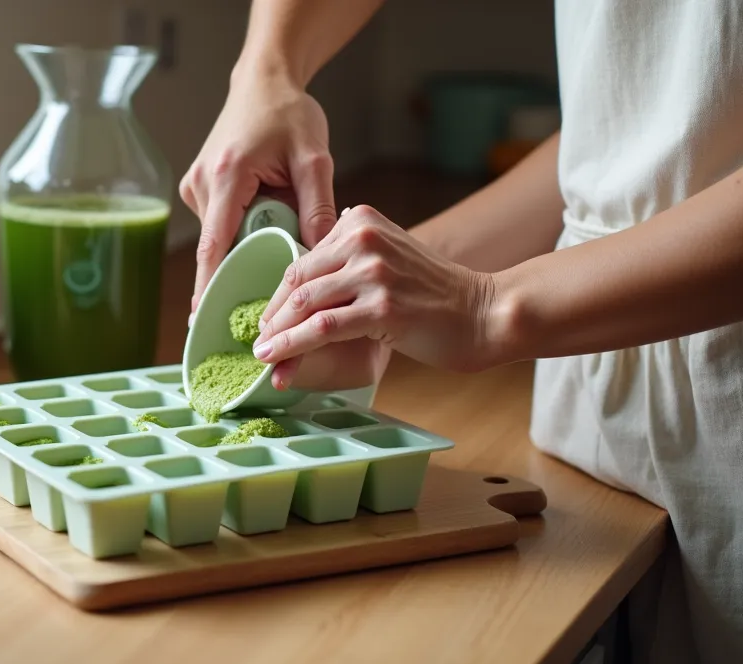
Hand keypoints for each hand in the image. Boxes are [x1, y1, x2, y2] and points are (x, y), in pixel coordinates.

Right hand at [180, 75, 338, 317]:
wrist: (263, 82)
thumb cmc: (289, 114)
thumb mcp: (314, 159)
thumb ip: (318, 207)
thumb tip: (320, 255)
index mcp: (228, 177)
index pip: (214, 246)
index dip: (209, 286)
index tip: (202, 320)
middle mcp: (202, 183)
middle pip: (221, 245)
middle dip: (249, 256)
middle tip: (281, 251)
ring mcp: (196, 186)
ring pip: (223, 233)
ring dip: (251, 234)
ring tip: (279, 205)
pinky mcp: (198, 187)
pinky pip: (221, 221)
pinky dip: (244, 222)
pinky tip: (265, 201)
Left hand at [252, 205, 496, 390]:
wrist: (485, 312)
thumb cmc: (435, 294)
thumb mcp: (389, 256)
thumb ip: (350, 256)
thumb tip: (301, 278)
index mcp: (360, 221)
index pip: (303, 260)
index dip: (279, 295)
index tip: (267, 319)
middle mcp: (364, 239)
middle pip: (297, 282)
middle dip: (272, 316)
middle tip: (258, 341)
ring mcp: (373, 272)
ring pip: (304, 306)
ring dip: (277, 336)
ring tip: (262, 356)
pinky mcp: (381, 307)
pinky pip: (322, 329)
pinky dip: (293, 348)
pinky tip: (277, 363)